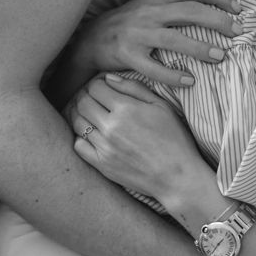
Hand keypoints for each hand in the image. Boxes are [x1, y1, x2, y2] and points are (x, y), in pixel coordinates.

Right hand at [69, 0, 242, 87]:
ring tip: (221, 56)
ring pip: (174, 38)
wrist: (90, 40)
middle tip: (238, 31)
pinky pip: (153, 67)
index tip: (239, 8)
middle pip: (190, 11)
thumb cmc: (129, 22)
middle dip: (218, 20)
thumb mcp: (150, 3)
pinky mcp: (127, 55)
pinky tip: (190, 81)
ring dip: (200, 47)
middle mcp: (149, 11)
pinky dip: (173, 76)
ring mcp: (137, 33)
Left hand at [70, 74, 204, 202]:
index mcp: (126, 109)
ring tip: (94, 115)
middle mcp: (110, 127)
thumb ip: (135, 89)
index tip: (105, 89)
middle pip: (83, 103)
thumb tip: (109, 78)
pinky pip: (78, 145)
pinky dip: (82, 137)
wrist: (177, 176)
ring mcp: (104, 147)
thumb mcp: (162, 106)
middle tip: (97, 100)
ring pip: (78, 123)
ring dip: (83, 115)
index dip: (99, 84)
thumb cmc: (175, 139)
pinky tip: (93, 135)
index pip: (96, 88)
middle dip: (87, 97)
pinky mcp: (101, 164)